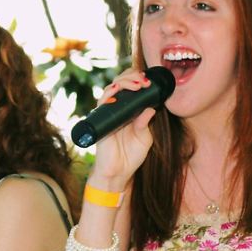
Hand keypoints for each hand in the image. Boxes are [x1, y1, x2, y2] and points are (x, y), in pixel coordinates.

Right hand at [90, 68, 157, 190]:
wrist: (118, 173)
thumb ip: (146, 124)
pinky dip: (108, 95)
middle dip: (132, 77)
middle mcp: (118, 109)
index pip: (131, 87)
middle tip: (144, 81)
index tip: (150, 81)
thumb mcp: (145, 138)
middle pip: (121, 83)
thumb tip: (151, 108)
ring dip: (123, 82)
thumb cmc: (131, 156)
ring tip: (136, 85)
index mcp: (130, 111)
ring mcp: (108, 113)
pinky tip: (117, 92)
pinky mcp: (100, 120)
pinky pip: (101, 103)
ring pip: (111, 88)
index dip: (138, 80)